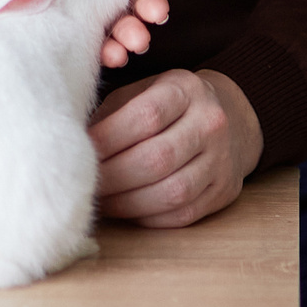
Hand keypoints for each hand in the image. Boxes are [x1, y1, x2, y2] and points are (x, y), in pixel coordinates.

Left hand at [2, 0, 175, 67]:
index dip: (150, 4)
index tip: (157, 13)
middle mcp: (93, 1)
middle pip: (122, 21)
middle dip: (134, 31)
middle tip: (138, 39)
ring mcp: (71, 16)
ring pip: (100, 38)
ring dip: (115, 47)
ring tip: (120, 51)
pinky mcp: (47, 28)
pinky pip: (69, 45)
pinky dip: (86, 52)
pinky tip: (96, 55)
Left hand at [89, 68, 262, 226]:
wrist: (232, 118)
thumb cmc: (169, 105)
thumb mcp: (144, 91)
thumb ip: (113, 113)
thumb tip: (75, 143)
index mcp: (185, 90)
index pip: (147, 116)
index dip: (109, 138)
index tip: (82, 151)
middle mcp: (210, 123)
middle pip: (158, 158)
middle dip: (114, 176)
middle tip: (85, 183)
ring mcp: (222, 160)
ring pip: (172, 192)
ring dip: (128, 203)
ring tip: (102, 201)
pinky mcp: (224, 191)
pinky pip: (183, 214)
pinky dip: (149, 216)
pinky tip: (127, 209)